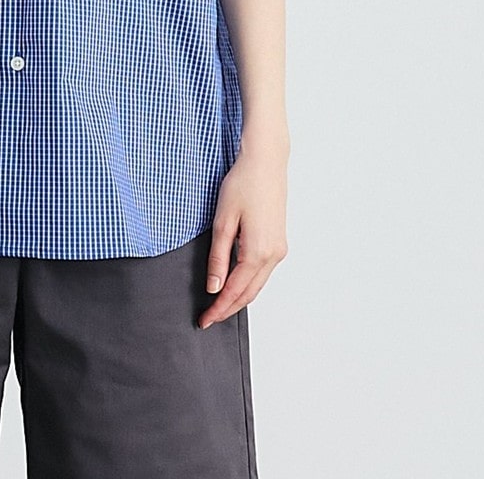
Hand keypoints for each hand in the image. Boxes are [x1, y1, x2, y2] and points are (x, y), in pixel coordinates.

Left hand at [197, 139, 287, 328]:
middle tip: (208, 318)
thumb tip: (214, 287)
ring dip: (239, 298)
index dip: (218, 308)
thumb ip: (219, 257)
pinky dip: (248, 283)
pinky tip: (235, 283)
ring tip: (218, 305)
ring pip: (258, 285)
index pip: (234, 292)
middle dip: (228, 308)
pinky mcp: (279, 242)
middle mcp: (273, 255)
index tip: (204, 320)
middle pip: (249, 294)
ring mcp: (279, 249)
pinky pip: (263, 272)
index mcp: (258, 252)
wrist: (266, 163)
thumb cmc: (242, 184)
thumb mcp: (223, 221)